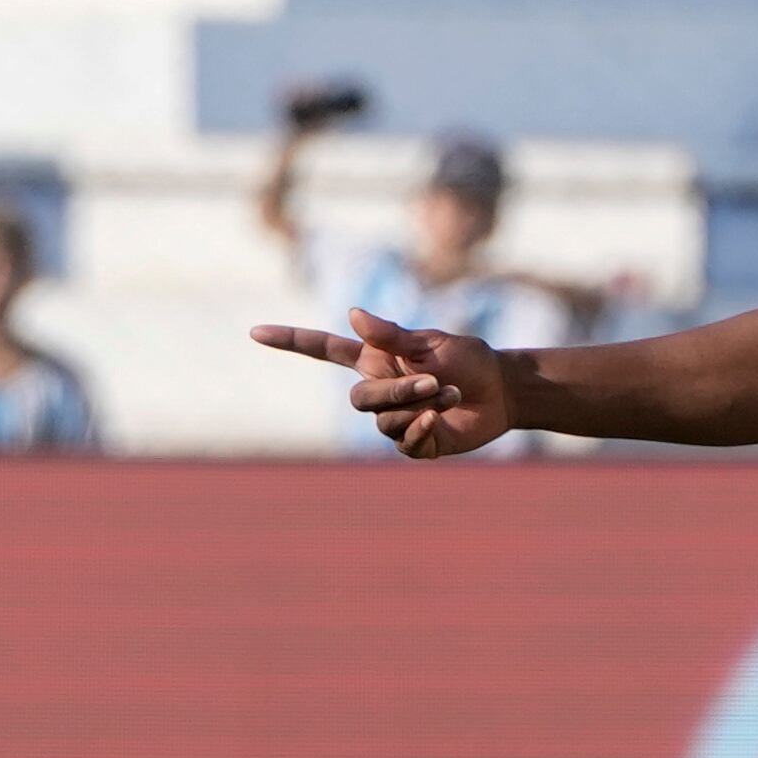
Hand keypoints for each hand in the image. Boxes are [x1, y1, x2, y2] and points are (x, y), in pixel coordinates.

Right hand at [248, 307, 515, 458]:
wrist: (502, 391)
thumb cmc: (469, 359)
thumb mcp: (432, 341)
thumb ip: (392, 335)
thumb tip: (352, 313)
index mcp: (375, 359)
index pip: (323, 350)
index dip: (291, 342)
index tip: (254, 331)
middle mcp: (380, 389)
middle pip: (359, 399)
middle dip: (395, 391)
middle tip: (433, 382)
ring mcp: (394, 418)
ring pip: (382, 422)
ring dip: (418, 408)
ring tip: (451, 394)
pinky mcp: (416, 443)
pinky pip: (403, 444)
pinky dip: (421, 430)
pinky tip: (440, 419)